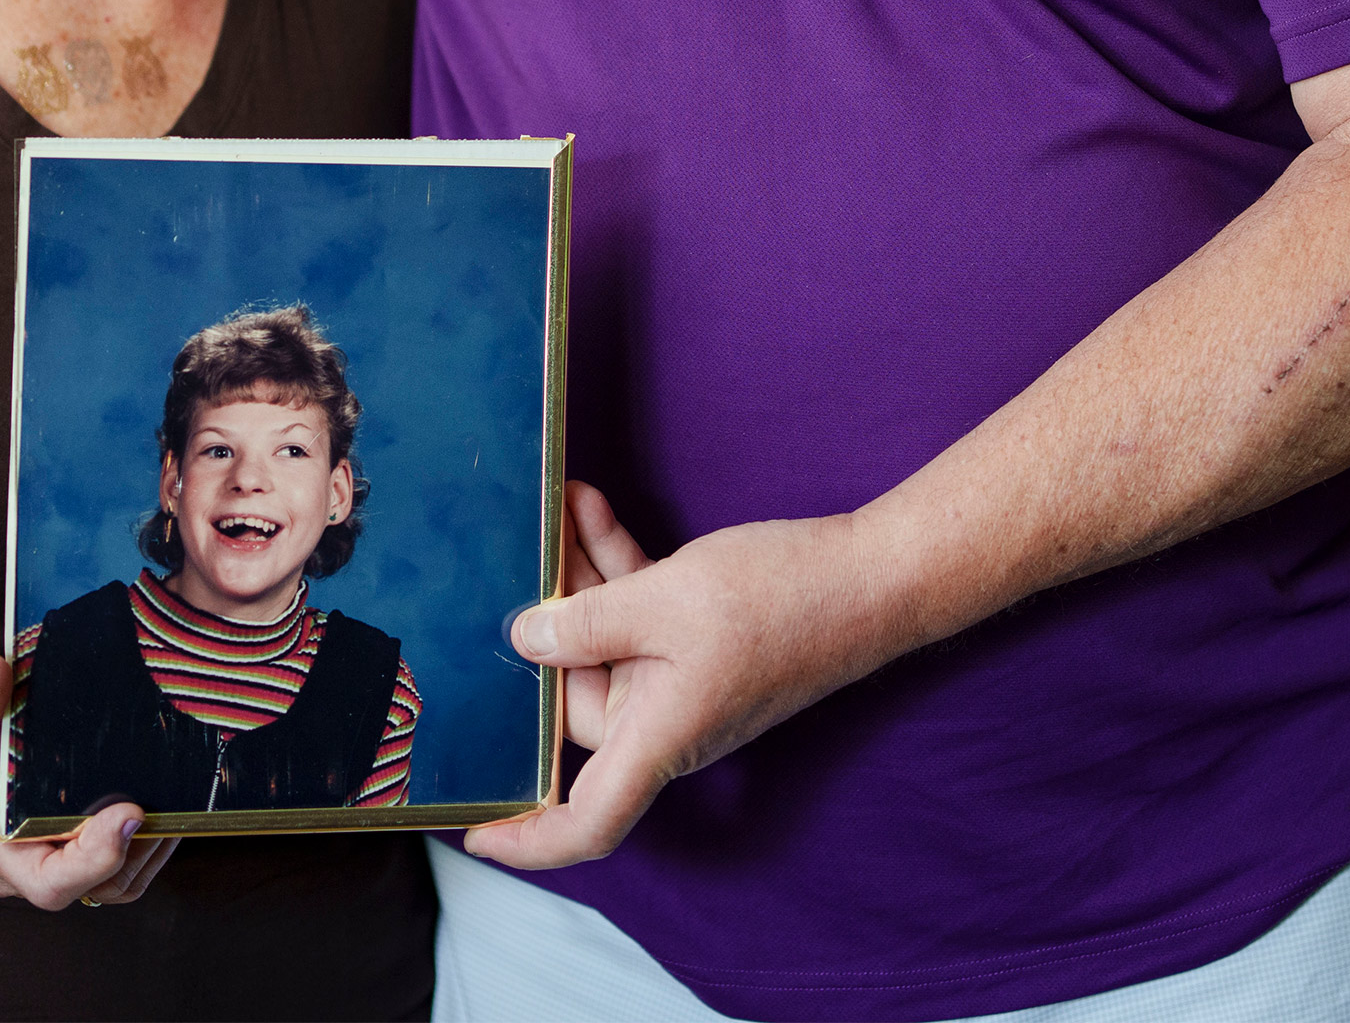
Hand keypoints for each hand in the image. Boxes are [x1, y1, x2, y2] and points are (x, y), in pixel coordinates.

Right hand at [0, 653, 180, 909]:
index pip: (47, 881)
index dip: (94, 859)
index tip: (130, 812)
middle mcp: (12, 868)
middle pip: (85, 888)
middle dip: (131, 851)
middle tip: (162, 804)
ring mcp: (38, 866)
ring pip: (104, 888)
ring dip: (142, 854)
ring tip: (171, 808)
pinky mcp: (59, 857)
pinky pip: (108, 877)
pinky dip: (138, 852)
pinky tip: (157, 813)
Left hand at [464, 485, 894, 870]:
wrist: (874, 575)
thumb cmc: (783, 599)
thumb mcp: (666, 599)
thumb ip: (586, 620)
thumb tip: (526, 639)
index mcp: (660, 736)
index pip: (587, 821)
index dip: (529, 840)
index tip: (475, 833)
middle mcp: (667, 720)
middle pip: (576, 699)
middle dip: (540, 633)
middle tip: (514, 560)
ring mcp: (684, 679)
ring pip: (602, 643)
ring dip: (577, 583)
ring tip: (553, 514)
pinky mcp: (699, 641)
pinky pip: (638, 614)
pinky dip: (614, 569)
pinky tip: (590, 509)